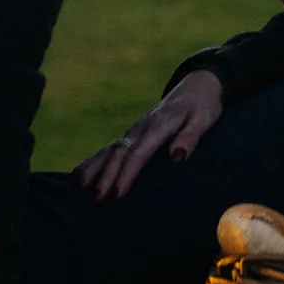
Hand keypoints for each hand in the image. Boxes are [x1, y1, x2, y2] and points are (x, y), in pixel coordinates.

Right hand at [76, 71, 223, 199]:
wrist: (197, 86)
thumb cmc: (202, 106)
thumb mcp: (203, 119)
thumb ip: (190, 137)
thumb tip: (177, 158)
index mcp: (159, 126)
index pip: (138, 152)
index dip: (126, 173)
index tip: (116, 193)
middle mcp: (141, 128)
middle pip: (119, 152)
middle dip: (106, 174)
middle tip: (96, 198)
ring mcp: (134, 131)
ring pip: (109, 149)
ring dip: (95, 168)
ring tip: (80, 188)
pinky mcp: (132, 135)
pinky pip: (109, 148)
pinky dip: (93, 161)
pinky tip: (80, 176)